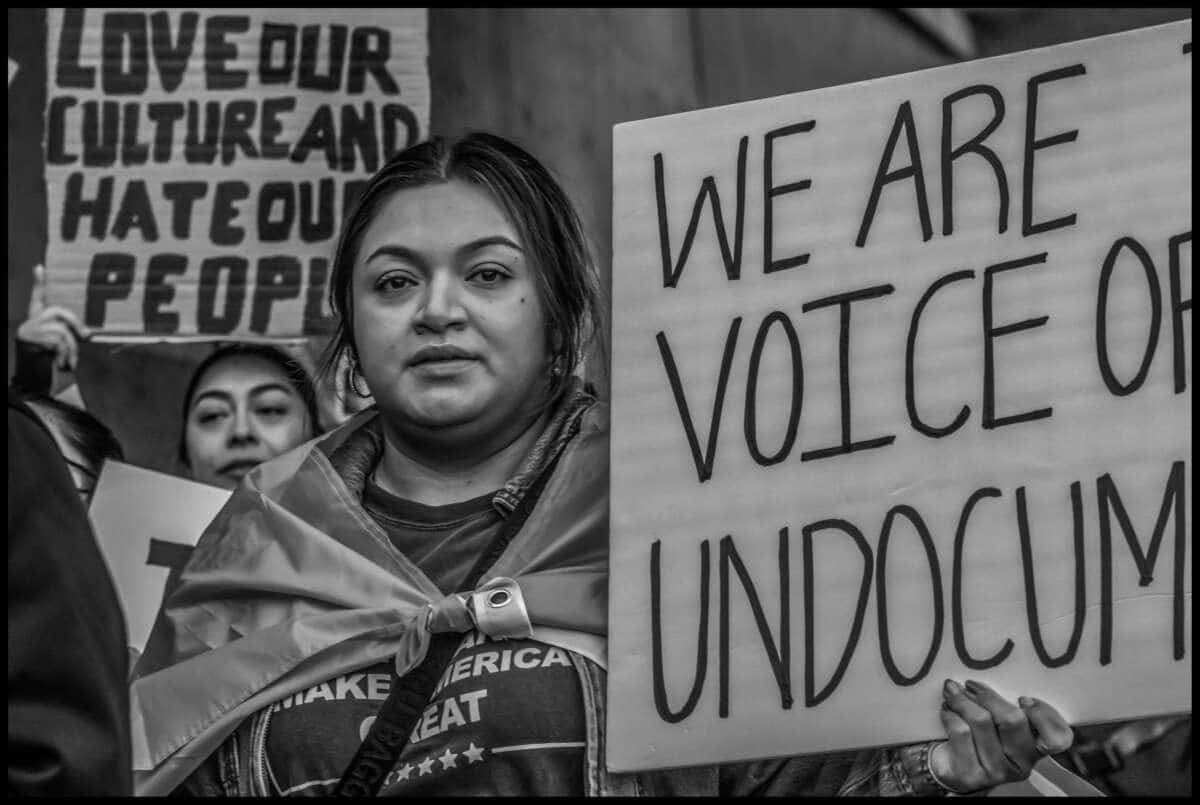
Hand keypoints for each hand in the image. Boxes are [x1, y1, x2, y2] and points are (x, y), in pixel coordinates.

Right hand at [17, 263, 90, 370]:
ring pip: (62, 329)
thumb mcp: (61, 344)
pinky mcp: (30, 338)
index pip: (37, 297)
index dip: (39, 282)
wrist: (36, 378)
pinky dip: (65, 352)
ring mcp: (30, 329)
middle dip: (75, 323)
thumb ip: (70, 334)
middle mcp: (31, 321)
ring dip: (71, 346)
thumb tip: (88, 334)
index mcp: (37, 319)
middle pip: (58, 311)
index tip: (40, 266)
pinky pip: (58, 340)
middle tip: (86, 335)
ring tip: (69, 359)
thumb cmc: (51, 359)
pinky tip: (62, 362)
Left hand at [930, 678, 1073, 793]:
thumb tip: (988, 679)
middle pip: (1012, 720)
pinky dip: (950, 714)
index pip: (1059, 738)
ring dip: (962, 701)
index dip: (1043, 715)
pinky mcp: (971, 775)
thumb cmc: (979, 736)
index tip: (1023, 699)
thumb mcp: (998, 721)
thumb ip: (1005, 705)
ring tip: (952, 692)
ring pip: (981, 722)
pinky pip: (960, 732)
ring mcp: (997, 773)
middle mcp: (1022, 764)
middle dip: (988, 696)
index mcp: (1035, 748)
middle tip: (970, 684)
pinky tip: (946, 710)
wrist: (951, 768)